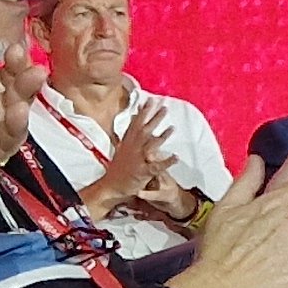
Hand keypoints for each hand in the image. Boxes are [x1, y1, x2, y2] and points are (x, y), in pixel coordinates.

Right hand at [84, 99, 174, 217]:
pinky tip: (176, 157)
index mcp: (128, 143)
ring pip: (150, 146)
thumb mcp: (121, 149)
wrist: (110, 187)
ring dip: (162, 136)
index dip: (143, 112)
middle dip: (154, 119)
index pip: (135, 124)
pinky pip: (157, 166)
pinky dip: (166, 161)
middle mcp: (132, 149)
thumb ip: (126, 136)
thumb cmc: (117, 169)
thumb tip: (129, 124)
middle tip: (164, 107)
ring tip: (173, 128)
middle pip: (144, 131)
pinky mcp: (143, 172)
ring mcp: (138, 160)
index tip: (150, 100)